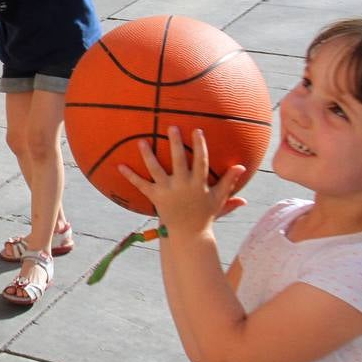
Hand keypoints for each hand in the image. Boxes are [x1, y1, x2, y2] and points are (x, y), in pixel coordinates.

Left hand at [118, 126, 246, 237]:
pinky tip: (119, 165)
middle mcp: (182, 186)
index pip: (201, 161)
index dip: (200, 146)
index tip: (197, 131)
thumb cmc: (204, 214)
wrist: (188, 235)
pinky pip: (140, 184)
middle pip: (178, 160)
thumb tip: (242, 167)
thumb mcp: (219, 199)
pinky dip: (130, 176)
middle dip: (175, 143)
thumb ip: (229, 182)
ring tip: (141, 141)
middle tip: (171, 127)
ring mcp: (167, 191)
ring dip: (148, 155)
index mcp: (198, 184)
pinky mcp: (155, 197)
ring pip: (156, 170)